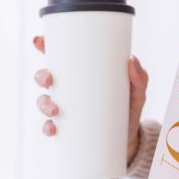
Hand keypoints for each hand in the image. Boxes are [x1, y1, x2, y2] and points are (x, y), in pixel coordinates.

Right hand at [33, 36, 147, 164]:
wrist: (129, 137)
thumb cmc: (129, 107)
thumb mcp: (137, 92)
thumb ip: (139, 78)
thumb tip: (133, 62)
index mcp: (80, 73)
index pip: (59, 56)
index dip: (44, 46)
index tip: (39, 41)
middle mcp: (68, 89)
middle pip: (44, 77)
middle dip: (41, 76)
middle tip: (49, 80)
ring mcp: (65, 108)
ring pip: (43, 101)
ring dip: (43, 104)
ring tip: (54, 110)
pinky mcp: (67, 128)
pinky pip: (50, 126)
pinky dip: (47, 128)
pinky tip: (52, 128)